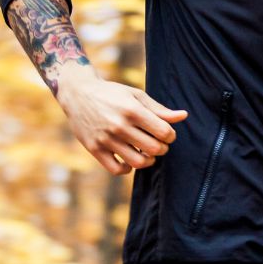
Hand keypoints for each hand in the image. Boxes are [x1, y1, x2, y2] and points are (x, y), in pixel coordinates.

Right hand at [56, 69, 187, 175]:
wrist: (78, 94)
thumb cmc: (112, 94)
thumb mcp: (136, 96)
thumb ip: (159, 109)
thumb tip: (184, 116)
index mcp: (132, 110)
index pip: (164, 132)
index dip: (170, 136)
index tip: (166, 133)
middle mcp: (119, 125)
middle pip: (154, 149)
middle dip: (161, 148)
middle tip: (158, 143)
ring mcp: (106, 138)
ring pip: (137, 162)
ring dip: (148, 160)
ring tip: (146, 153)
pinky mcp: (94, 149)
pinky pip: (117, 169)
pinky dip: (127, 168)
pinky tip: (129, 159)